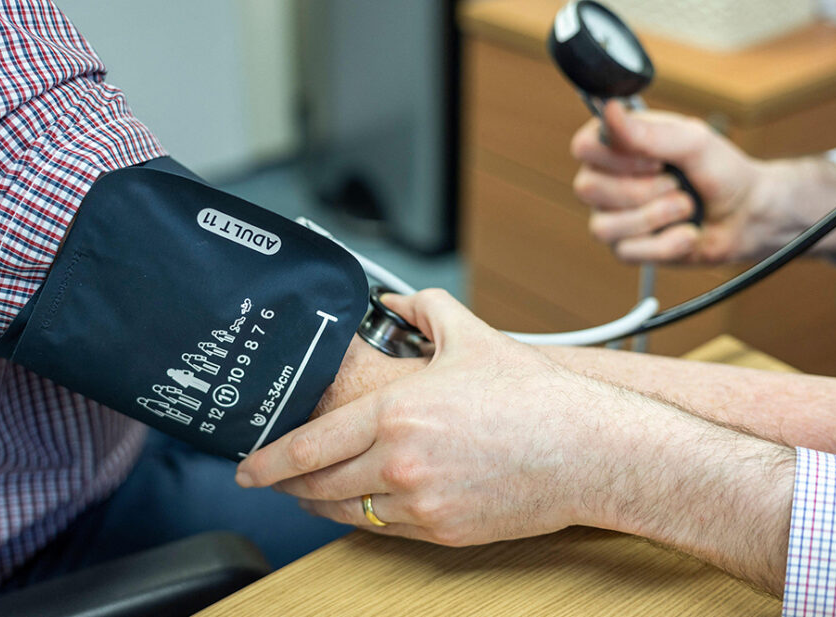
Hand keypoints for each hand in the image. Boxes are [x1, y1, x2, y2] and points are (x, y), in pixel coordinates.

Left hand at [237, 289, 653, 544]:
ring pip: (349, 513)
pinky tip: (368, 503)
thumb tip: (398, 300)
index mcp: (397, 413)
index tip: (247, 469)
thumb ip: (424, 310)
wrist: (588, 448)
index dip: (268, 462)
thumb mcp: (472, 337)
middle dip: (289, 486)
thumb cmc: (534, 395)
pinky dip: (367, 517)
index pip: (309, 447)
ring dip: (322, 504)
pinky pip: (386, 530)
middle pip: (320, 487)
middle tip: (275, 481)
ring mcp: (421, 502)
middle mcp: (400, 463)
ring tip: (312, 493)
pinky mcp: (444, 530)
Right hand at [571, 100, 781, 263]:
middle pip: (587, 189)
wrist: (747, 216)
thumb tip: (609, 110)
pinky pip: (627, 251)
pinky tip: (687, 234)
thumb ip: (650, 132)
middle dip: (642, 191)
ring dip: (655, 218)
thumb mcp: (694, 143)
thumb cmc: (720, 171)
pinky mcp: (626, 247)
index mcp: (617, 145)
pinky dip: (667, 244)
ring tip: (685, 208)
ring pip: (603, 226)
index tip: (655, 159)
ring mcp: (612, 215)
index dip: (616, 157)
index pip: (584, 147)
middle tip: (675, 184)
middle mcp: (606, 178)